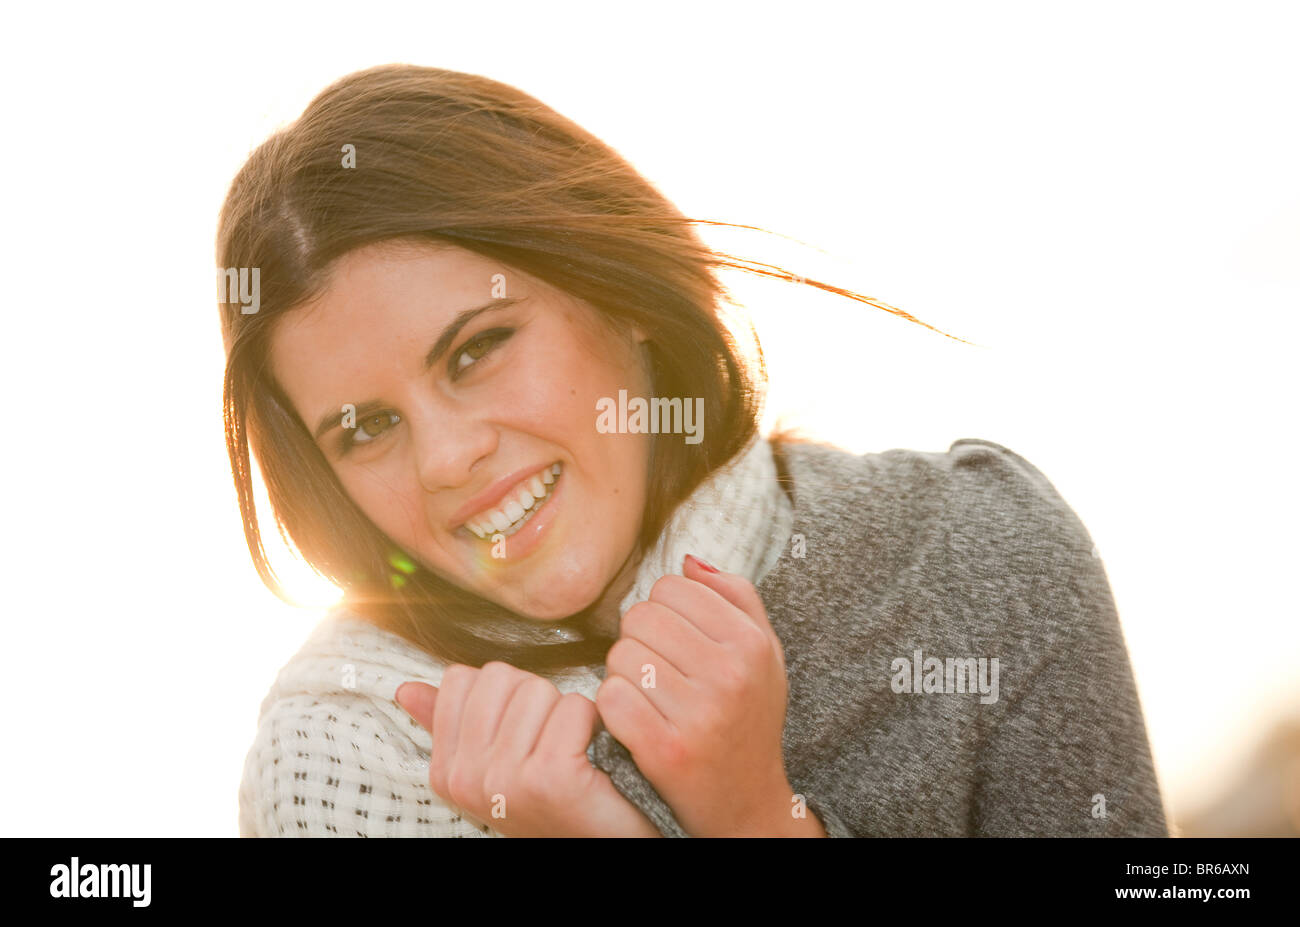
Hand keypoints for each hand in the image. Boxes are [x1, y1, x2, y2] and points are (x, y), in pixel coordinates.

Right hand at [396, 662, 659, 836]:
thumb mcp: (490, 765)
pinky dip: (591, 723)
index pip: (460, 679)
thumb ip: (448, 724)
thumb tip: (405, 689)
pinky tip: (588, 756)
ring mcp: (506, 781)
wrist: (597, 842)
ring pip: (538, 689)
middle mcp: (467, 779)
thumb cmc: (550, 800)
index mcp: (445, 772)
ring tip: (567, 750)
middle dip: (533, 698)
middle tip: (547, 742)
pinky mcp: (552, 777)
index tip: (517, 733)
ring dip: (564, 711)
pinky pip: (574, 708)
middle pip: (500, 677)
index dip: (500, 693)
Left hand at [596, 554, 820, 835]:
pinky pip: (609, 698)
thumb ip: (735, 596)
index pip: (672, 586)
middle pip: (640, 617)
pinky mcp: (665, 750)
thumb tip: (687, 560)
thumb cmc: (749, 718)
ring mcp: (698, 714)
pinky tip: (635, 718)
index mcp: (751, 643)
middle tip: (655, 668)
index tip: (674, 638)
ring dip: (623, 674)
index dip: (662, 609)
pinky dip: (613, 707)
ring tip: (649, 694)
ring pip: (620, 656)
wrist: (747, 803)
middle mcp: (729, 674)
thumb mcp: (763, 653)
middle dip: (638, 639)